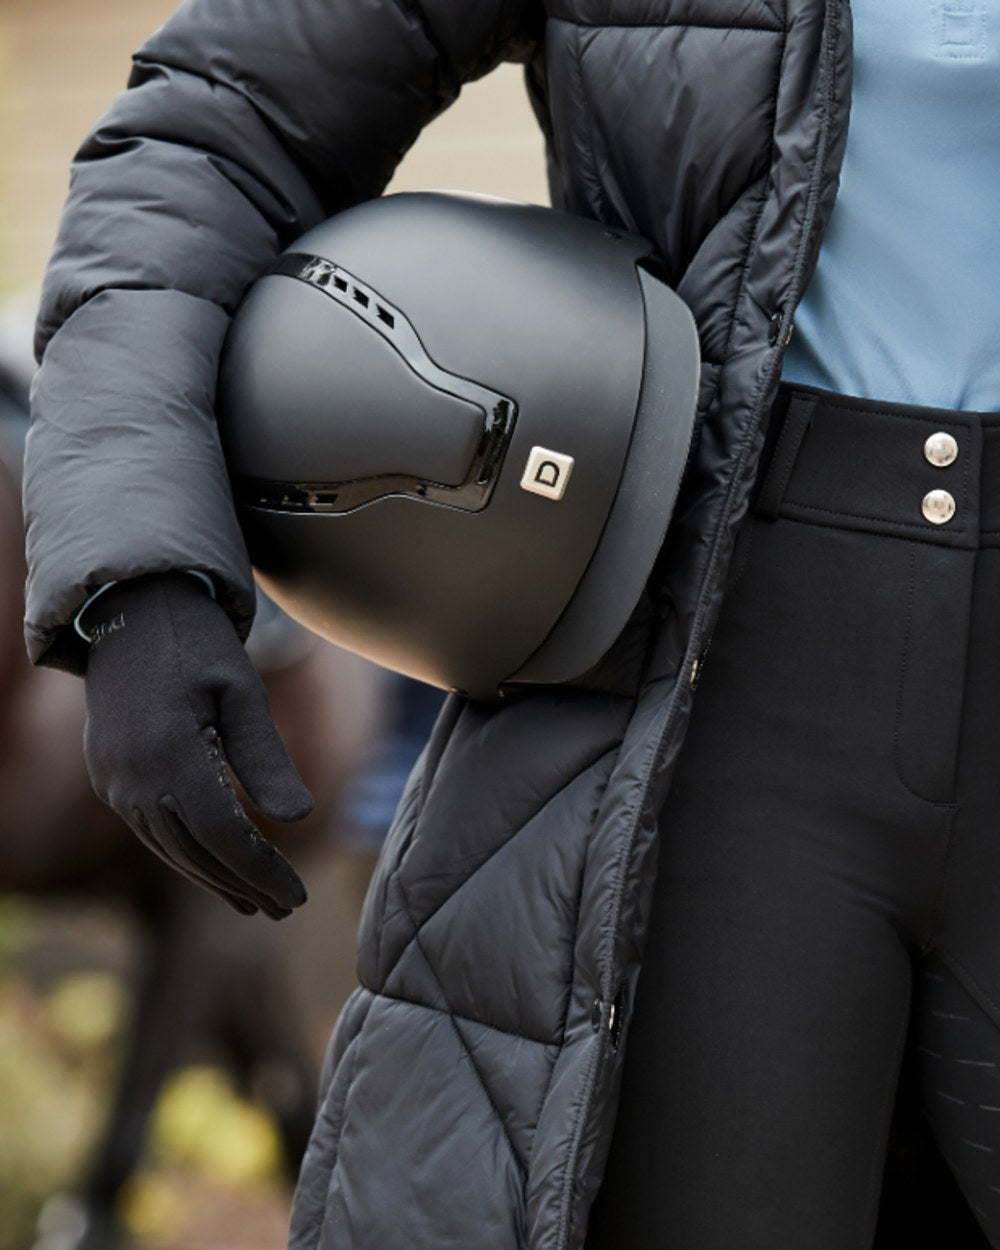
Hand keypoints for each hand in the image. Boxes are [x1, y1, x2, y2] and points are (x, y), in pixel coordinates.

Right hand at [81, 573, 312, 917]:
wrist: (129, 610)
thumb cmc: (197, 642)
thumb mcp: (243, 691)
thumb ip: (266, 758)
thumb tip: (300, 819)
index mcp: (169, 751)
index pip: (223, 834)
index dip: (262, 870)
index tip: (298, 896)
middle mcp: (131, 774)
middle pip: (194, 851)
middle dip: (243, 884)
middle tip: (287, 909)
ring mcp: (113, 778)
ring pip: (167, 848)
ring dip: (212, 879)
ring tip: (256, 902)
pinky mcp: (107, 775)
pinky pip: (149, 830)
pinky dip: (185, 854)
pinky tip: (215, 867)